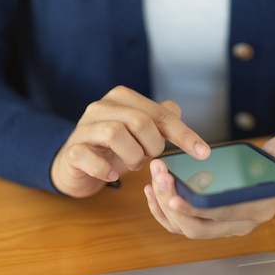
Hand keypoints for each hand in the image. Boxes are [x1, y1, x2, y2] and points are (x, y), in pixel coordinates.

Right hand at [51, 86, 209, 197]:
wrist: (76, 165)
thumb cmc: (114, 147)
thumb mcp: (140, 133)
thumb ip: (160, 119)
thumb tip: (176, 109)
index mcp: (123, 98)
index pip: (160, 114)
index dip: (183, 134)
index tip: (203, 152)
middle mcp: (101, 107)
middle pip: (139, 120)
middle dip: (153, 145)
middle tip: (152, 158)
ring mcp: (84, 128)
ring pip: (115, 133)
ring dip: (133, 156)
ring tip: (134, 165)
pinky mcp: (72, 150)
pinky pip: (88, 156)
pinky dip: (105, 169)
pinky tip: (113, 176)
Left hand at [144, 134, 274, 238]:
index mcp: (258, 209)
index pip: (223, 216)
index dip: (198, 210)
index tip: (175, 196)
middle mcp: (240, 223)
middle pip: (198, 227)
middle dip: (174, 205)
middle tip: (160, 177)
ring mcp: (224, 225)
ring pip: (186, 227)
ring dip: (165, 206)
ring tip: (155, 178)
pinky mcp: (211, 220)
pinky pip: (182, 224)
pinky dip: (163, 211)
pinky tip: (154, 191)